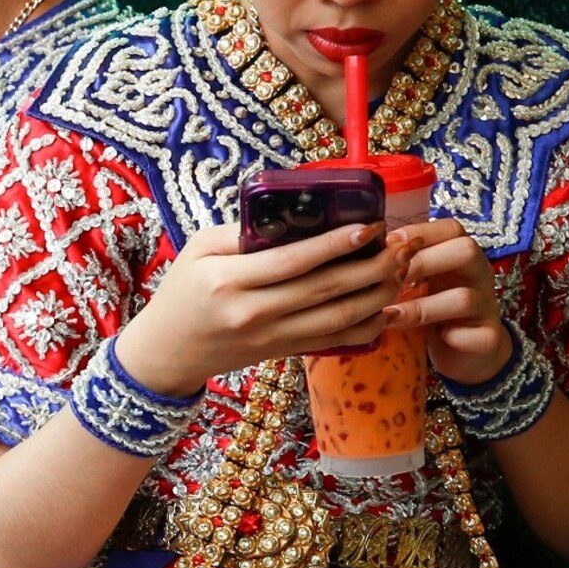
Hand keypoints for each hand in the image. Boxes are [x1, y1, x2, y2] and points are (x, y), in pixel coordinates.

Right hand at [114, 220, 403, 396]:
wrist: (167, 352)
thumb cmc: (180, 293)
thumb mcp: (197, 250)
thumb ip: (242, 232)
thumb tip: (295, 215)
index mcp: (228, 281)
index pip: (292, 261)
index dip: (335, 244)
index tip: (370, 226)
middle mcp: (253, 312)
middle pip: (325, 290)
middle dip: (371, 266)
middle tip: (401, 244)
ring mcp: (271, 337)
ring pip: (337, 318)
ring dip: (377, 294)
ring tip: (401, 269)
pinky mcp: (283, 352)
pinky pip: (334, 341)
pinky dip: (366, 327)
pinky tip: (387, 308)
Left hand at [379, 219, 513, 383]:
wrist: (467, 352)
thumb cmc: (435, 309)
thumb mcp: (421, 282)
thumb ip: (403, 264)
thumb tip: (364, 247)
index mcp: (462, 257)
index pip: (452, 229)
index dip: (420, 231)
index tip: (387, 244)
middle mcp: (479, 276)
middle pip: (466, 251)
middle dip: (422, 261)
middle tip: (389, 278)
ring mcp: (487, 308)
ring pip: (464, 298)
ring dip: (423, 307)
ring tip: (390, 315)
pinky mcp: (489, 339)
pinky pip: (479, 336)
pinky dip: (454, 337)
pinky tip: (432, 339)